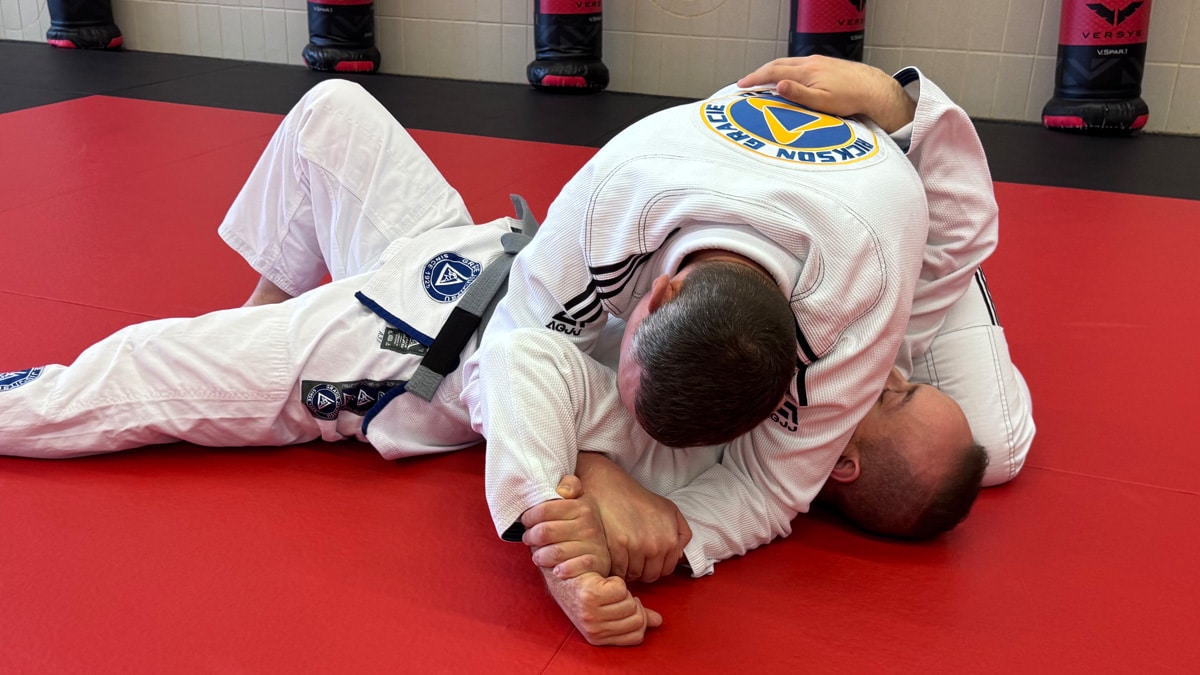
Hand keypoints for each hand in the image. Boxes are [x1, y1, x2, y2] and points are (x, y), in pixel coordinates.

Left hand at [521, 475, 611, 578]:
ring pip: (554, 551)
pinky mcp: (596, 563)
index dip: (529, 516)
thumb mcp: (578, 500)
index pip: (544, 509)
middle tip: (528, 539)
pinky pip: (572, 567)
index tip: (526, 521)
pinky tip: (556, 571)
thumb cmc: (580, 524)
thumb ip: (570, 486)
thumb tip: (563, 491)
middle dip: (531, 537)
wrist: (599, 552)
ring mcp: (593, 545)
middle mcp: (589, 525)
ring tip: (537, 556)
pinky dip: (561, 570)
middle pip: (545, 531)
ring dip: (540, 556)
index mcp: (582, 506)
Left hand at [541, 570, 662, 646]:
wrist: (561, 572)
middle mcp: (594, 630)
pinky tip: (601, 579)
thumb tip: (658, 621)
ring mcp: (591, 614)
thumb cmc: (586, 589)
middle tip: (615, 594)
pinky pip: (621, 588)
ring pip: (630, 602)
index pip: (636, 636)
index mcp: (599, 638)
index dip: (638, 617)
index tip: (627, 603)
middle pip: (637, 619)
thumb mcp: (610, 609)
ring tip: (605, 587)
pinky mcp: (591, 595)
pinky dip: (615, 580)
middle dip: (631, 602)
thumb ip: (635, 617)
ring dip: (621, 590)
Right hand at [575, 453, 691, 582]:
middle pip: (649, 576)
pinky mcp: (617, 547)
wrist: (612, 487)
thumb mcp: (670, 510)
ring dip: (628, 569)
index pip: (666, 571)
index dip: (656, 567)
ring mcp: (636, 547)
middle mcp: (656, 546)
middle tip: (634, 559)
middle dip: (642, 570)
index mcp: (671, 539)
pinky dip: (615, 567)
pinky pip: (618, 570)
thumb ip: (682, 534)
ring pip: (633, 575)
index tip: (647, 561)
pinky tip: (614, 554)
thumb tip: (679, 557)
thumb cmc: (640, 499)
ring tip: (623, 555)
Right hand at [736, 55, 916, 132]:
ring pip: (789, 63)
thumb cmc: (850, 99)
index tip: (741, 84)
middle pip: (778, 64)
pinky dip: (786, 70)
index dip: (755, 78)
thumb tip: (778, 85)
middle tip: (747, 82)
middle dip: (759, 73)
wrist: (873, 90)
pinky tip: (787, 78)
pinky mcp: (826, 64)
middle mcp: (811, 63)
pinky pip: (799, 65)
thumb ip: (798, 93)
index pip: (773, 72)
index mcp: (807, 71)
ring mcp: (819, 62)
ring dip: (772, 70)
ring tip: (762, 81)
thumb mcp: (821, 102)